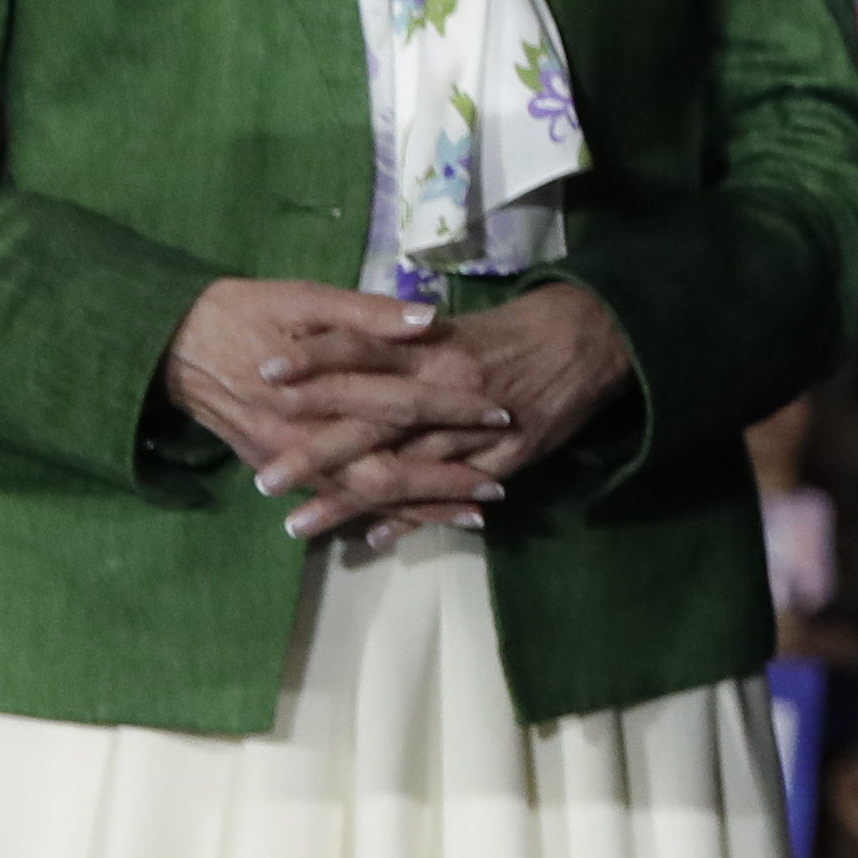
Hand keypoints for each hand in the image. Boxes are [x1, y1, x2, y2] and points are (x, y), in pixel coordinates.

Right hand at [166, 280, 505, 541]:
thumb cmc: (244, 312)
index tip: (502, 414)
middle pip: (386, 471)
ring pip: (360, 498)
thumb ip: (367, 313)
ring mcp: (286, 461)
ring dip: (417, 508)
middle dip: (444, 481)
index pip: (402, 404)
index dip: (454, 410)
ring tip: (470, 515)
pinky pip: (331, 501)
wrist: (171, 345)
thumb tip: (430, 320)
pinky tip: (406, 522)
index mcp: (319, 387)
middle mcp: (303, 437)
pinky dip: (372, 516)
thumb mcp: (305, 298)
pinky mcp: (274, 469)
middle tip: (498, 486)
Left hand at [261, 287, 634, 546]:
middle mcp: (449, 387)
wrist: (593, 336)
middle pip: (374, 421)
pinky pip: (454, 491)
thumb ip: (401, 337)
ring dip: (351, 499)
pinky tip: (374, 535)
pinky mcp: (508, 455)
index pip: (363, 350)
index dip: (316, 361)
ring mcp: (478, 428)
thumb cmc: (513, 328)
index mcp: (435, 345)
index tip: (264, 376)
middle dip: (316, 451)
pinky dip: (415, 514)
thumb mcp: (455, 322)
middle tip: (264, 478)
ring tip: (297, 525)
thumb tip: (338, 344)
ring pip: (407, 467)